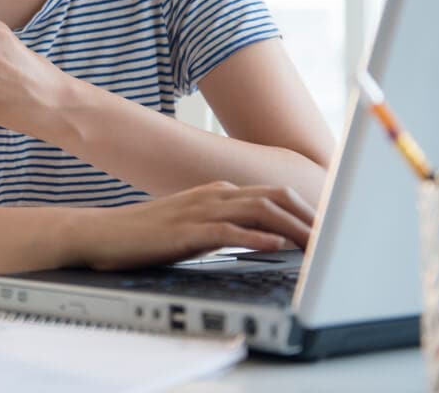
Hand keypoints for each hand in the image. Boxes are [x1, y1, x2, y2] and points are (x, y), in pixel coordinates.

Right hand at [75, 181, 314, 270]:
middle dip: (309, 217)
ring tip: (317, 246)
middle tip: (335, 239)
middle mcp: (213, 194)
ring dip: (292, 227)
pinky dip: (255, 237)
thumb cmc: (148, 235)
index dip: (306, 211)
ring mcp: (199, 210)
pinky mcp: (185, 230)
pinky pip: (227, 230)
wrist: (103, 234)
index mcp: (218, 191)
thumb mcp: (195, 226)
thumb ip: (227, 226)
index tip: (329, 231)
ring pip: (258, 210)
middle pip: (274, 197)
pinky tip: (274, 246)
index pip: (274, 194)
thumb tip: (267, 239)